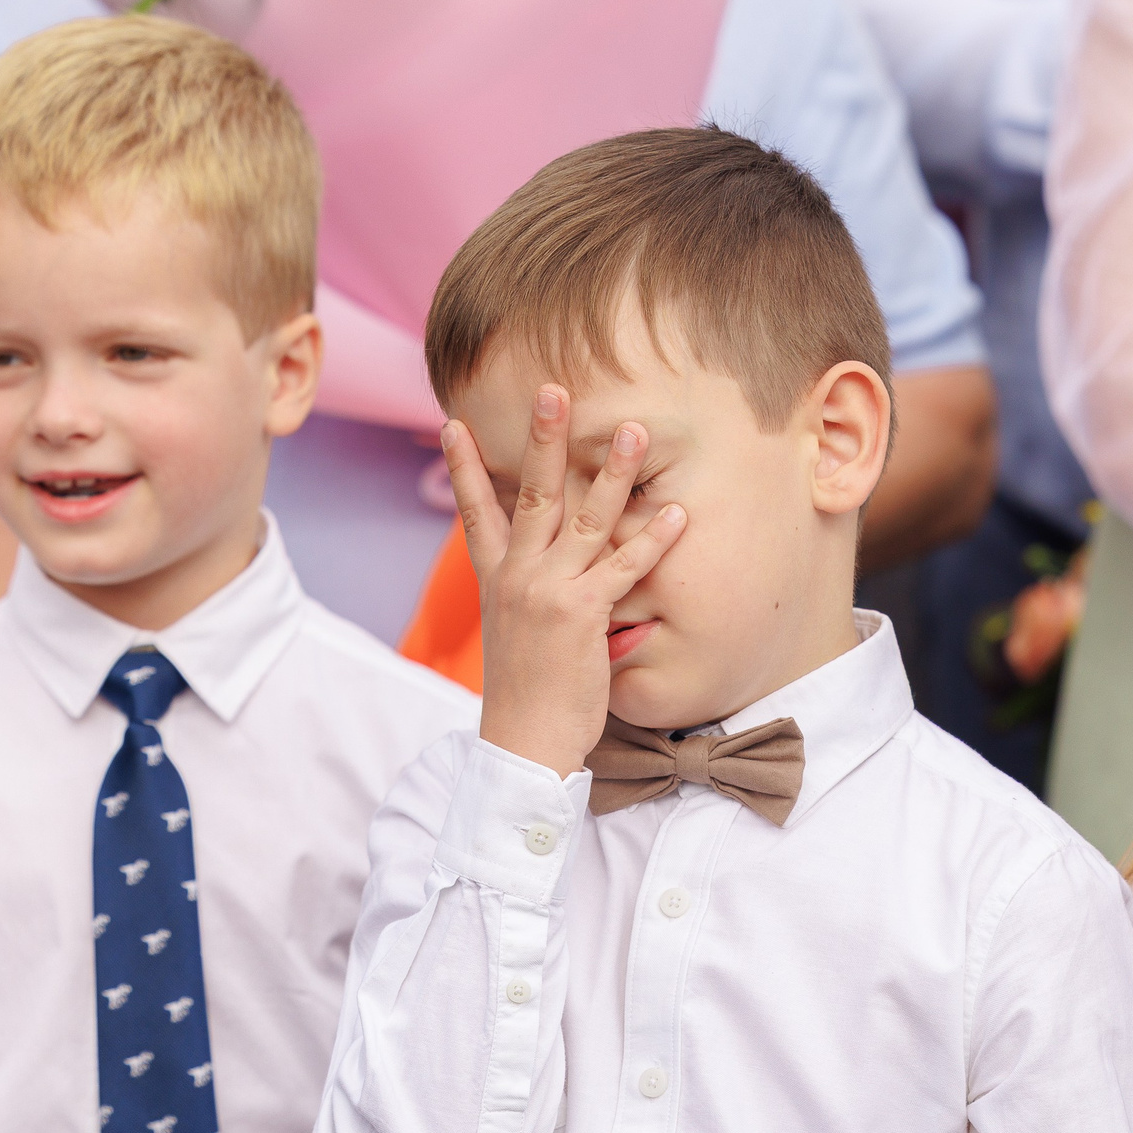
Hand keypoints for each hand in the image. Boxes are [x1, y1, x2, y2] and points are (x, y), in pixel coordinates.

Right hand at [441, 385, 684, 777]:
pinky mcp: (582, 614)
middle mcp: (518, 577)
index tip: (453, 424)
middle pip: (534, 494)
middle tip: (555, 389)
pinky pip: (624, 568)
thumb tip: (549, 583)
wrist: (522, 742)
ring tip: (636, 431)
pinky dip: (653, 540)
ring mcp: (549, 591)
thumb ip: (529, 599)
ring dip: (615, 472)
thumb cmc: (527, 696)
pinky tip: (678, 514)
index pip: (476, 513)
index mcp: (498, 581)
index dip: (465, 468)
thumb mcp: (516, 636)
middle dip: (547, 439)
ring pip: (586, 518)